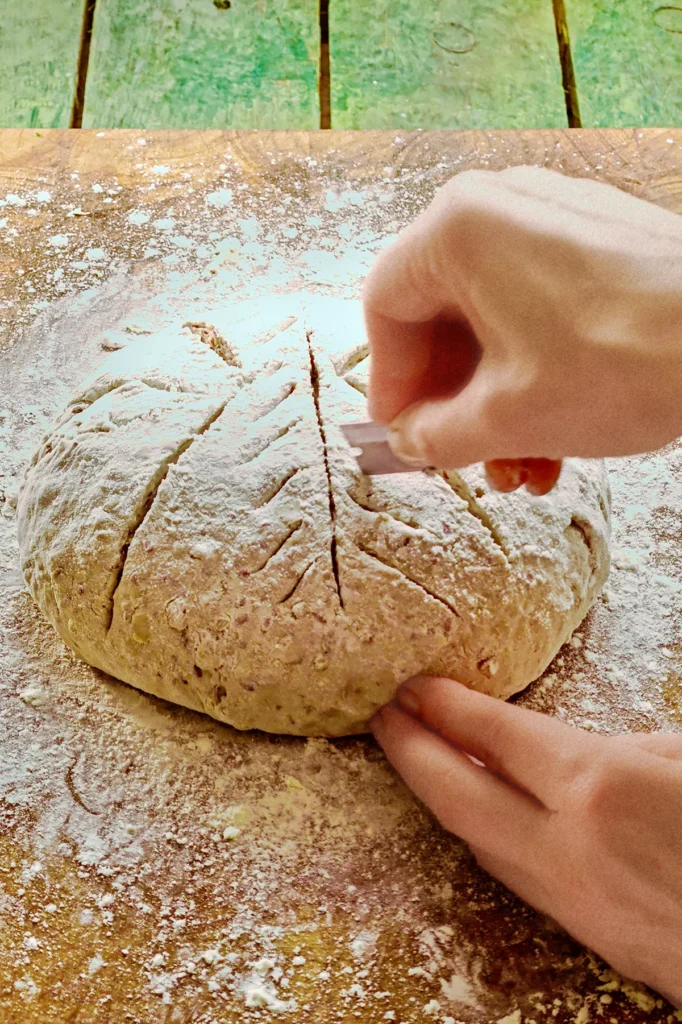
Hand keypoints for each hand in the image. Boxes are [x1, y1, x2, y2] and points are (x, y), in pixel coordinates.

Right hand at [363, 166, 681, 492]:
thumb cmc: (625, 359)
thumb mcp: (506, 418)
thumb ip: (436, 435)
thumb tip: (413, 441)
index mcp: (458, 229)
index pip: (386, 309)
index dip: (389, 383)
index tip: (402, 431)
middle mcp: (499, 206)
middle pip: (441, 318)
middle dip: (453, 403)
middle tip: (463, 456)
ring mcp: (553, 218)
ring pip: (493, 321)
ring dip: (496, 401)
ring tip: (522, 464)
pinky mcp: (596, 241)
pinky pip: (537, 309)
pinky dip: (533, 372)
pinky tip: (554, 434)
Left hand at [371, 676, 681, 1005]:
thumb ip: (622, 749)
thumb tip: (562, 748)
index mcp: (602, 784)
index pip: (495, 735)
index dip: (445, 706)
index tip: (412, 684)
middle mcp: (571, 844)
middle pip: (458, 793)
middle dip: (409, 750)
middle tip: (381, 714)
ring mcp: (574, 898)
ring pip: (476, 839)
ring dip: (437, 793)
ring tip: (413, 755)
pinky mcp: (589, 934)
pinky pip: (513, 873)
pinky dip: (481, 833)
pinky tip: (472, 811)